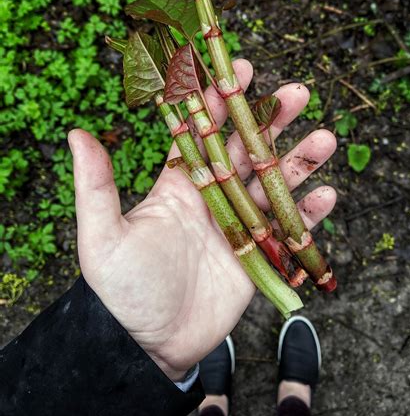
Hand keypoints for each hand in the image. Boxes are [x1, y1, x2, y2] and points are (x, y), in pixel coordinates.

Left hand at [69, 59, 336, 381]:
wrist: (148, 345)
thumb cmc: (120, 290)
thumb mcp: (102, 237)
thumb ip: (96, 185)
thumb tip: (76, 133)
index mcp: (177, 185)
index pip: (202, 132)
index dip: (220, 101)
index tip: (238, 70)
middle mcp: (212, 198)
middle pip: (247, 150)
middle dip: (272, 120)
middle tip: (297, 93)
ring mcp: (238, 226)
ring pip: (274, 184)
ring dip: (300, 162)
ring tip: (325, 138)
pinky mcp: (256, 255)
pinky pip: (288, 229)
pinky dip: (309, 215)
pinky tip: (327, 196)